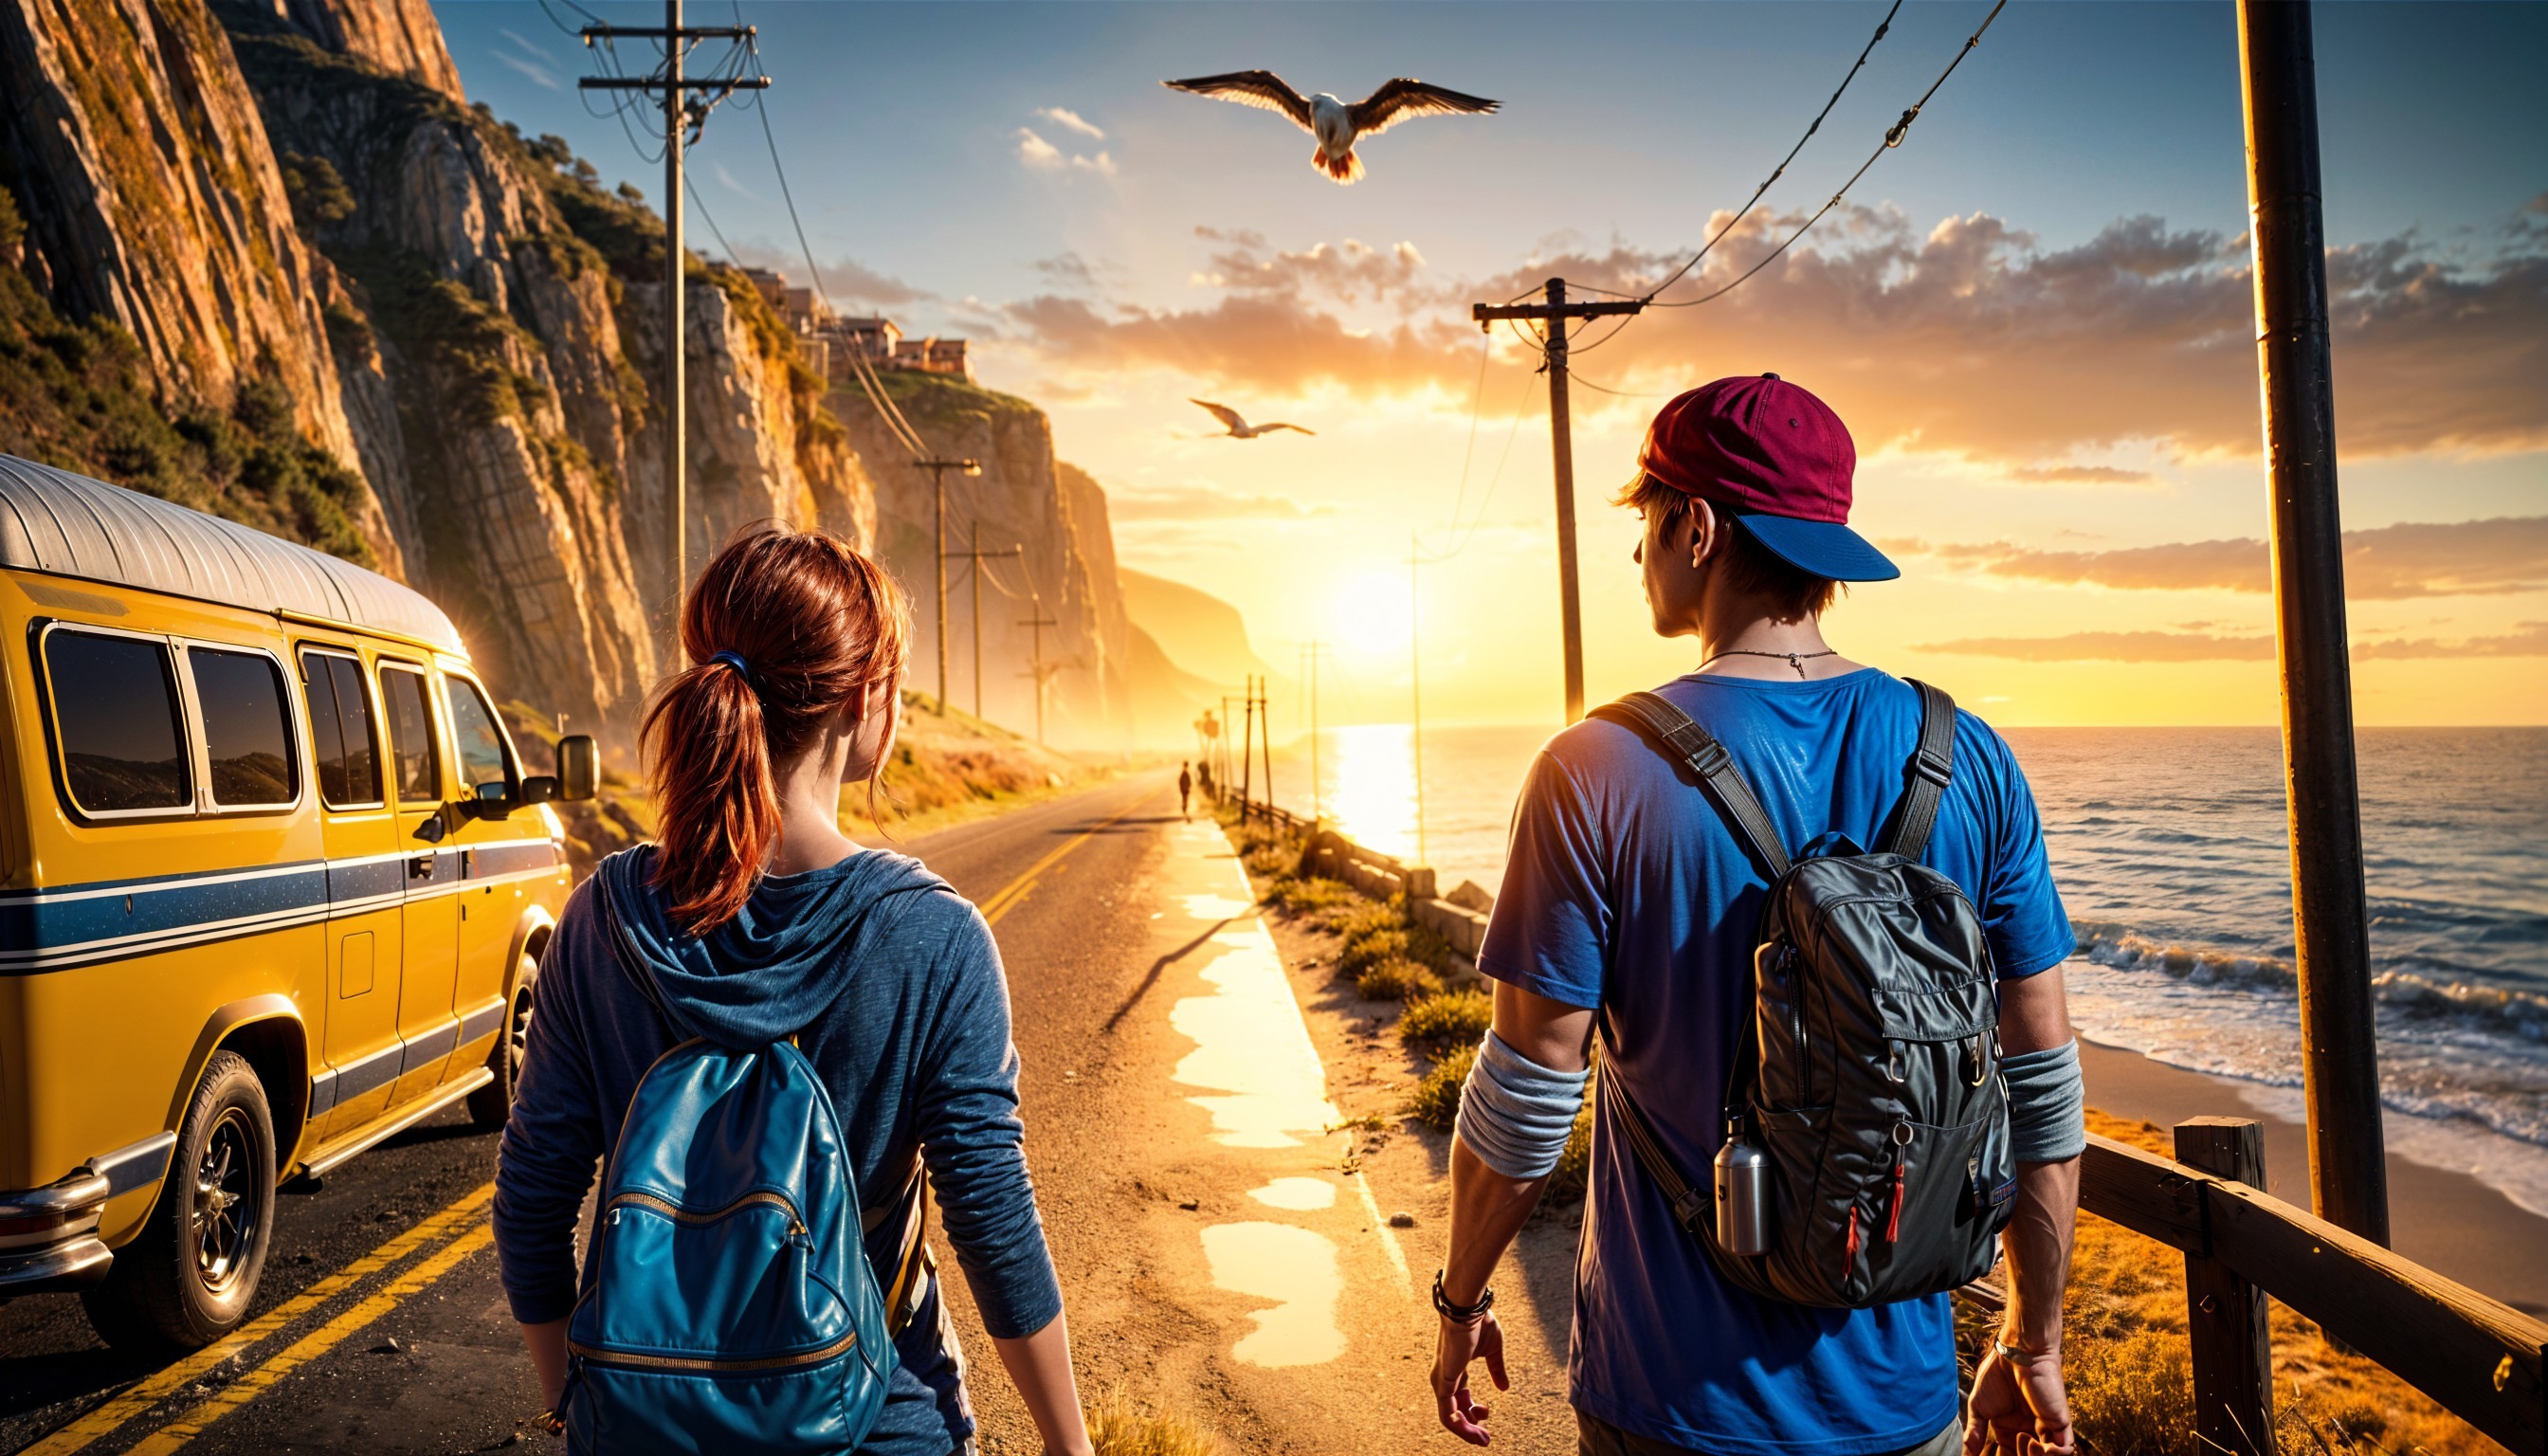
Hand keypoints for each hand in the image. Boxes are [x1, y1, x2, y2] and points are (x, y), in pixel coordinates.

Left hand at [1431, 1310, 1507, 1445]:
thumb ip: (1496, 1369)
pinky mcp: (1442, 1383)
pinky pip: (1447, 1414)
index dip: (1474, 1410)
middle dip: (1471, 1426)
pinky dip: (1459, 1426)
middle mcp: (1445, 1377)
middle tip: (1486, 1438)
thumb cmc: (1479, 1322)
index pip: (1461, 1398)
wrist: (1468, 1310)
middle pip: (1455, 1410)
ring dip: (1467, 1432)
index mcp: (1456, 1369)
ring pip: (1449, 1417)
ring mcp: (1441, 1381)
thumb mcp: (1493, 1350)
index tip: (1488, 1413)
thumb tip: (1503, 1388)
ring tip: (1483, 1440)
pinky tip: (1473, 1433)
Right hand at [1964, 1345, 2074, 1455]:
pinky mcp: (2060, 1422)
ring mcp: (2046, 1428)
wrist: (2016, 1353)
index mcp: (2010, 1429)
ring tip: (2024, 1439)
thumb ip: (1975, 1430)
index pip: (2009, 1454)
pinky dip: (2054, 1454)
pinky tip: (2038, 1443)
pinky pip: (2065, 1449)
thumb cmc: (1996, 1374)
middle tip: (2005, 1448)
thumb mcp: (1978, 1406)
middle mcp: (2030, 1431)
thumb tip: (1967, 1451)